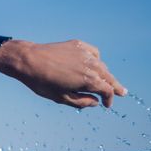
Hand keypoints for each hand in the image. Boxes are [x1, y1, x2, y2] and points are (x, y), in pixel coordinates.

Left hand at [0, 39, 126, 107]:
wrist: (27, 59)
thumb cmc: (41, 81)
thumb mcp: (60, 98)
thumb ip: (81, 102)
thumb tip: (95, 102)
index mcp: (88, 80)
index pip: (107, 91)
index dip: (109, 99)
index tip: (106, 105)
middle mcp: (90, 65)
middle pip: (109, 77)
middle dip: (115, 86)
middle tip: (122, 92)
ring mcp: (85, 53)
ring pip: (101, 65)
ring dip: (106, 74)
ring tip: (107, 80)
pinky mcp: (78, 45)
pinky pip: (93, 53)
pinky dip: (96, 60)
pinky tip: (92, 65)